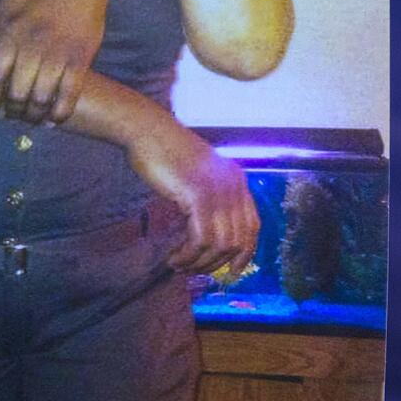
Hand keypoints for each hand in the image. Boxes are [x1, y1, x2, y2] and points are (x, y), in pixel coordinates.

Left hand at [0, 0, 107, 122]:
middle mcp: (32, 48)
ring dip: (33, 115)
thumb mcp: (3, 5)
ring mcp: (58, 56)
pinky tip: (52, 121)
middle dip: (12, 110)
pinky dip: (59, 113)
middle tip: (11, 115)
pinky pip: (69, 95)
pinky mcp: (79, 61)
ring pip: (41, 98)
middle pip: (17, 93)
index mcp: (11, 35)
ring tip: (30, 119)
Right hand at [126, 117, 258, 276]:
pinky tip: (176, 257)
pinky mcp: (199, 196)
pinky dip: (189, 254)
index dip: (245, 252)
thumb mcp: (196, 174)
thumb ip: (207, 196)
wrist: (148, 130)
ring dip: (200, 262)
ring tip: (180, 266)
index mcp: (237, 180)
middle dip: (216, 262)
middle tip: (193, 271)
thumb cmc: (163, 150)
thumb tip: (204, 230)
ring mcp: (218, 191)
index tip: (232, 270)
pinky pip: (201, 238)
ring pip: (220, 243)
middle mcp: (234, 186)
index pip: (252, 226)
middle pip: (237, 239)